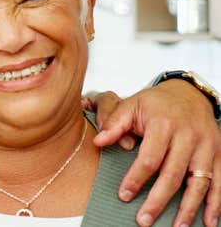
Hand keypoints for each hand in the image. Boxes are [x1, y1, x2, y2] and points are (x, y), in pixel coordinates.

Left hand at [92, 81, 220, 226]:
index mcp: (164, 125)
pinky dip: (216, 203)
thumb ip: (114, 123)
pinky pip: (219, 181)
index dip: (136, 178)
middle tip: (144, 219)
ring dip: (189, 208)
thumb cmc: (156, 103)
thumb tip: (98, 142)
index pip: (150, 158)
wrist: (189, 93)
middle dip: (158, 200)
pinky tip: (208, 221)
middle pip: (173, 174)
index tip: (124, 195)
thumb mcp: (132, 105)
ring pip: (199, 182)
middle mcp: (188, 137)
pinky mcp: (218, 154)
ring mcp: (206, 147)